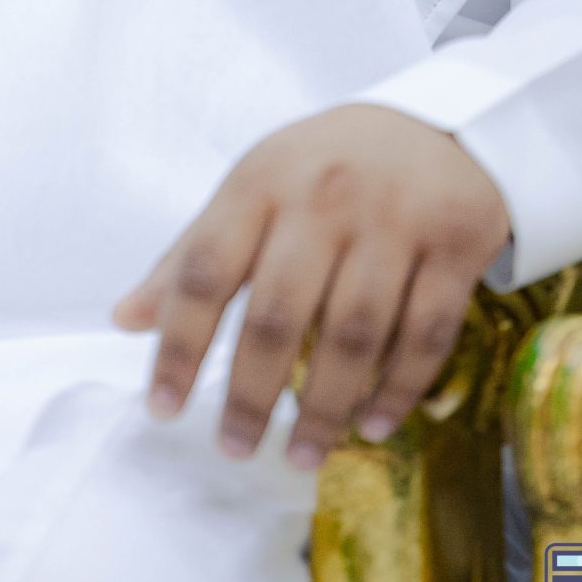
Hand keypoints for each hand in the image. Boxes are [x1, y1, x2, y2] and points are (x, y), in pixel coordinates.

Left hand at [113, 105, 511, 468]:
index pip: (206, 269)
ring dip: (326, 407)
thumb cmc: (323, 169)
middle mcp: (324, 197)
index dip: (178, 343)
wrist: (437, 126)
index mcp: (261, 181)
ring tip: (301, 455)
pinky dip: (398, 389)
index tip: (162, 408)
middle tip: (234, 449)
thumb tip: (124, 319)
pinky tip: (372, 426)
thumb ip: (192, 254)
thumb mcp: (252, 190)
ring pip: (354, 333)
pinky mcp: (456, 244)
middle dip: (251, 394)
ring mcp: (394, 220)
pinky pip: (425, 334)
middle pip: (280, 314)